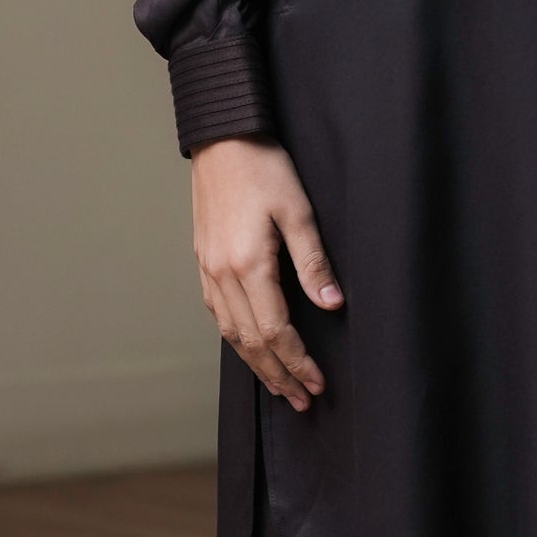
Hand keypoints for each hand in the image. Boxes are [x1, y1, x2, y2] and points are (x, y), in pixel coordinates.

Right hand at [189, 139, 341, 410]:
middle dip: (278, 375)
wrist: (222, 136)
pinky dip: (236, 339)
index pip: (275, 331)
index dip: (298, 362)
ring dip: (256, 364)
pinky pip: (218, 313)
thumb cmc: (264, 167)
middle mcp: (222, 273)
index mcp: (248, 265)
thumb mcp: (299, 211)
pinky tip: (249, 346)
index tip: (318, 383)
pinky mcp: (204, 259)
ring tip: (280, 386)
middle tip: (303, 400)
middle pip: (250, 342)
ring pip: (230, 333)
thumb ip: (313, 261)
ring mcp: (208, 268)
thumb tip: (332, 305)